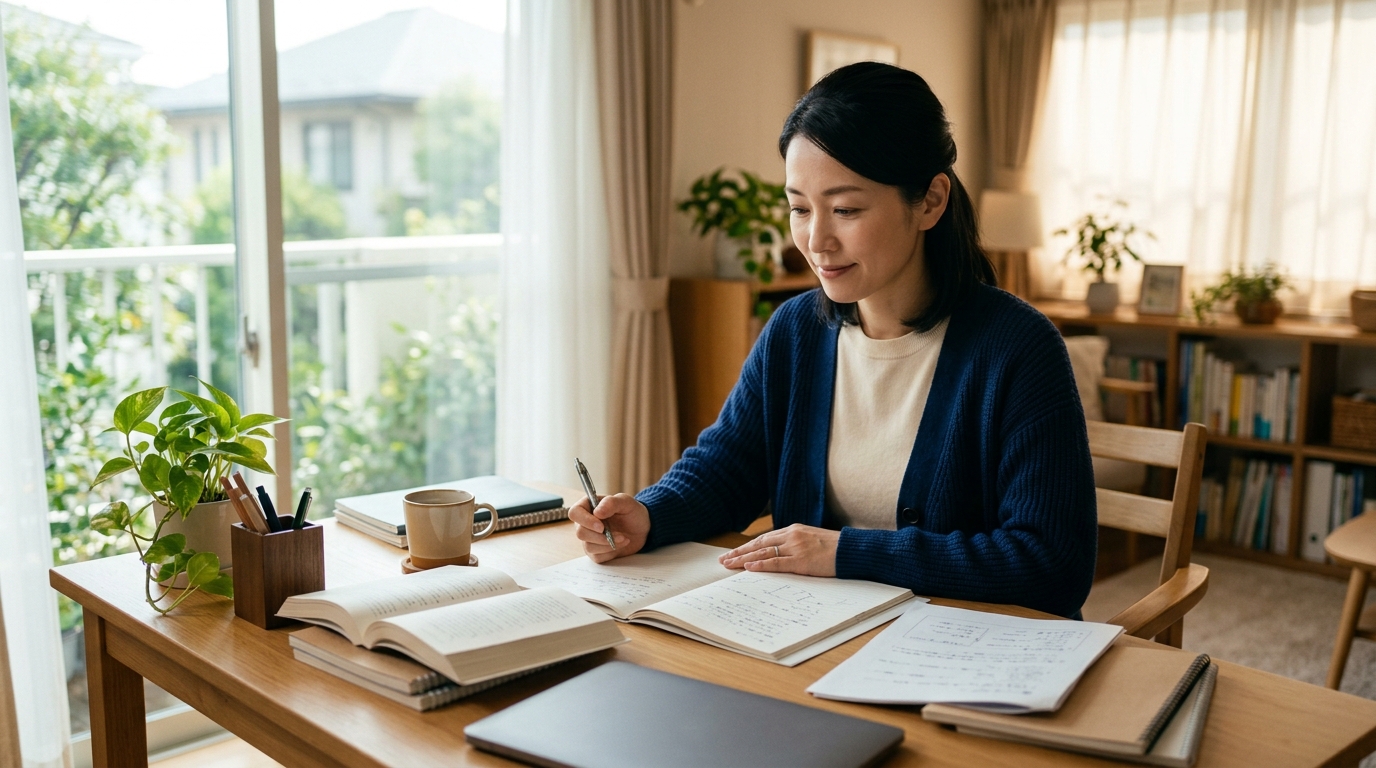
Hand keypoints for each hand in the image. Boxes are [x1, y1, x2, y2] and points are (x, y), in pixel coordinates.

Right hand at [569, 493, 649, 562]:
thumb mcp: (626, 502)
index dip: (585, 521)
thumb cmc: (632, 512)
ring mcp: (589, 539)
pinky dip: (611, 551)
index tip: (601, 526)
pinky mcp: (596, 552)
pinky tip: (621, 544)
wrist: (642, 529)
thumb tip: (597, 512)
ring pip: (589, 546)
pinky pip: (597, 556)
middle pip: (580, 533)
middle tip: (620, 534)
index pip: (575, 513)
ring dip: (609, 544)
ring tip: (624, 538)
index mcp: (588, 507)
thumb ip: (611, 503)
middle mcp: (585, 523)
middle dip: (601, 536)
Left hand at [718, 523, 838, 576]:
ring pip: (763, 553)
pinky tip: (748, 568)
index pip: (764, 539)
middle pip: (758, 544)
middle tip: (723, 560)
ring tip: (729, 565)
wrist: (851, 550)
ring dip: (744, 559)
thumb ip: (795, 544)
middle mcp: (791, 536)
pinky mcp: (802, 561)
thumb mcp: (811, 539)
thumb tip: (780, 553)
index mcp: (793, 530)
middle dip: (739, 552)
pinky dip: (761, 565)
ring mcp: (796, 548)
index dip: (747, 546)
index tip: (733, 553)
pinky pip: (777, 563)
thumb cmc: (834, 547)